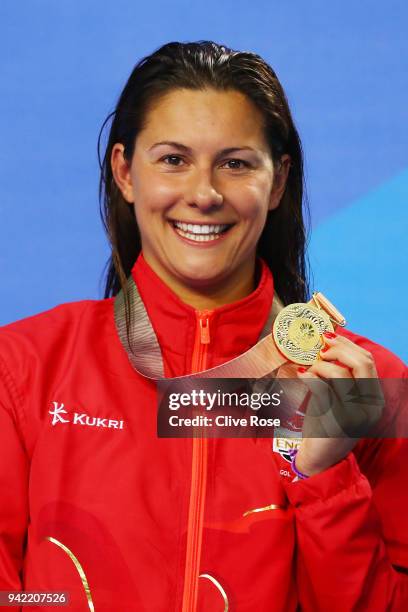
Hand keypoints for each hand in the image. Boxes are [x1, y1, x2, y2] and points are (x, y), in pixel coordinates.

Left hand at [295, 332, 383, 475]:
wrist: (320, 459)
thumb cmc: (327, 424)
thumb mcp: (339, 399)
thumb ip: (339, 377)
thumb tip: (326, 345)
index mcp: (374, 398)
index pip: (368, 361)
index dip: (347, 345)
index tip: (329, 338)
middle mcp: (370, 406)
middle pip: (361, 363)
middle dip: (338, 350)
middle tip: (320, 349)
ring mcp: (355, 415)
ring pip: (341, 374)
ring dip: (320, 365)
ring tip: (309, 368)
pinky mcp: (336, 421)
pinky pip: (322, 388)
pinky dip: (309, 376)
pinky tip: (302, 375)